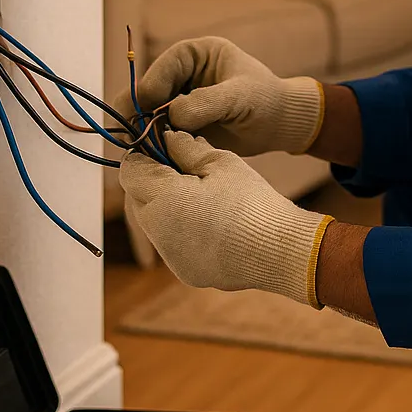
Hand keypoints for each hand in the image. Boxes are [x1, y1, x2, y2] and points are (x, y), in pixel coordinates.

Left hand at [120, 131, 332, 306]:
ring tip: (203, 195)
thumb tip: (167, 138)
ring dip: (169, 206)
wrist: (281, 251)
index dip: (143, 155)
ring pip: (156, 224)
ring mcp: (172, 257)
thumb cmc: (252, 201)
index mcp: (162, 200)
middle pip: (139, 199)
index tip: (163, 146)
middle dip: (155, 181)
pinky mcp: (187, 273)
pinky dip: (184, 230)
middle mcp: (158, 233)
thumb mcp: (220, 162)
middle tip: (187, 168)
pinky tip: (214, 222)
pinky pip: (174, 245)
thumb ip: (186, 147)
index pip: (130, 171)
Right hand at [132, 36, 323, 155]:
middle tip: (128, 132)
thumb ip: (209, 102)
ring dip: (140, 131)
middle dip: (136, 111)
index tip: (144, 109)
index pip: (163, 67)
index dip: (150, 87)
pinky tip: (151, 156)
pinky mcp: (176, 126)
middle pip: (145, 91)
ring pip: (144, 115)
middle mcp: (180, 75)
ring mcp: (175, 101)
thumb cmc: (266, 100)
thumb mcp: (242, 95)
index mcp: (194, 55)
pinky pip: (154, 134)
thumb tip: (173, 115)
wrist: (279, 125)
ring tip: (139, 148)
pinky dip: (151, 145)